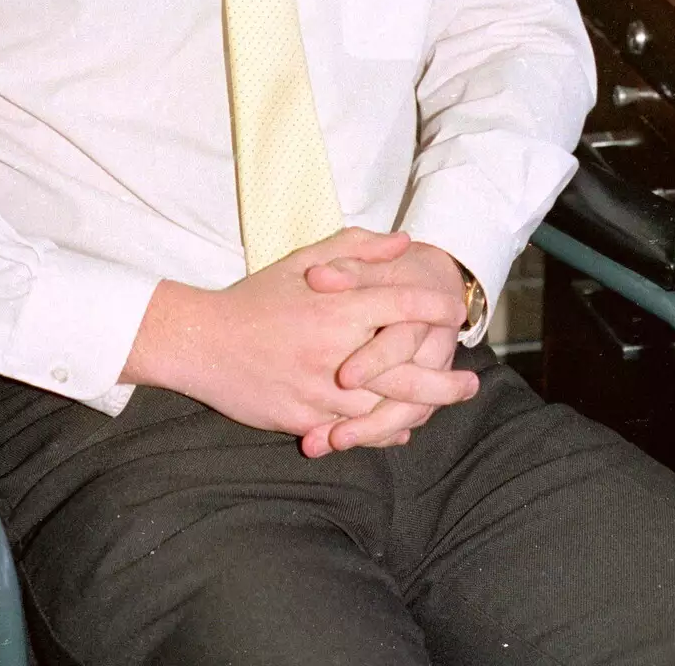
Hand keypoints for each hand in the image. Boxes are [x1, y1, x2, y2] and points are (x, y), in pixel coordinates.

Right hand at [120, 228, 466, 438]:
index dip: (436, 308)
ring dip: (418, 410)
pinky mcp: (306, 420)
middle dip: (446, 382)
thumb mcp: (304, 259)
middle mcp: (336, 352)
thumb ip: (357, 249)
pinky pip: (354, 431)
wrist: (203, 343)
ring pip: (384, 410)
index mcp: (338, 308)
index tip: (456, 312)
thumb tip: (405, 243)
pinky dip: (382, 432)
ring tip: (442, 407)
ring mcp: (321, 392)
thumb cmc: (256, 297)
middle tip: (472, 383)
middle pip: (407, 373)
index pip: (403, 306)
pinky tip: (400, 429)